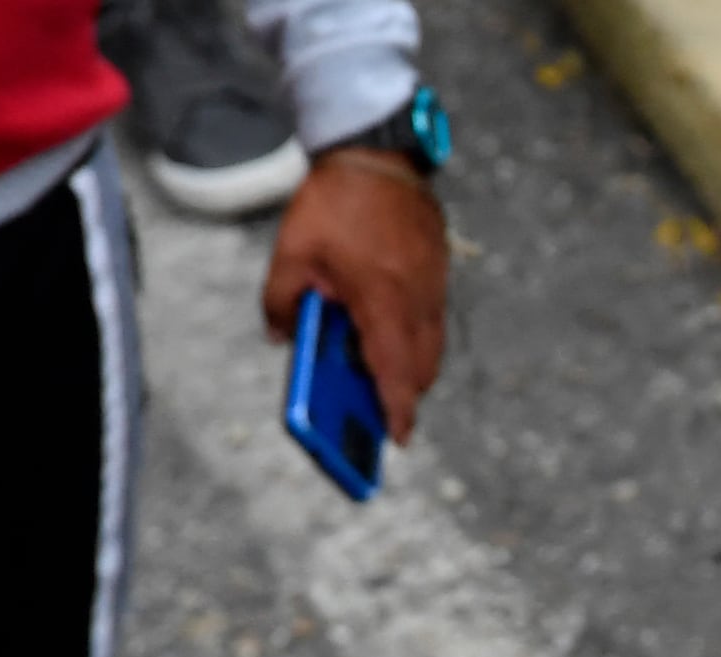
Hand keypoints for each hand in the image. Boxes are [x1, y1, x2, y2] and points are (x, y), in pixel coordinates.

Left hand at [261, 147, 451, 439]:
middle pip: (420, 370)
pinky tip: (385, 333)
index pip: (395, 371)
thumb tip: (281, 337)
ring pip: (430, 349)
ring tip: (379, 376)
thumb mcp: (292, 251)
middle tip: (376, 410)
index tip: (396, 440)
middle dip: (401, 393)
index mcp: (382, 299)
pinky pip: (431, 323)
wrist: (377, 152)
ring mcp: (433, 288)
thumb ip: (281, 300)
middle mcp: (417, 301)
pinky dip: (413, 339)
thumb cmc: (334, 202)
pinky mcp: (438, 275)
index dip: (396, 410)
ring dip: (408, 367)